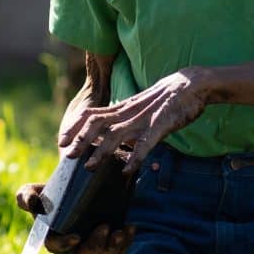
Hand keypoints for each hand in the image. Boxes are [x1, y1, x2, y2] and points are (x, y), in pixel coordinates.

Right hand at [14, 182, 135, 253]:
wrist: (77, 184)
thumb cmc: (53, 190)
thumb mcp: (35, 189)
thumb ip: (26, 196)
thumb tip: (31, 203)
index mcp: (54, 239)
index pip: (56, 249)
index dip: (65, 246)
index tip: (75, 237)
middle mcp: (74, 248)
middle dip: (93, 247)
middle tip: (102, 227)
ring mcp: (95, 246)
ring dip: (112, 247)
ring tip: (119, 231)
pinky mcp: (111, 241)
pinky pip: (120, 249)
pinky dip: (126, 241)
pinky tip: (129, 226)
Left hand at [60, 68, 210, 173]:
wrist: (192, 84)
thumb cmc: (167, 101)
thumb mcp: (140, 110)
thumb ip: (126, 122)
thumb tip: (112, 140)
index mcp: (123, 109)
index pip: (91, 114)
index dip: (74, 127)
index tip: (61, 141)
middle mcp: (128, 113)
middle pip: (96, 123)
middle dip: (80, 139)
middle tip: (68, 155)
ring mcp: (144, 118)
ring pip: (116, 133)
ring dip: (100, 151)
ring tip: (89, 166)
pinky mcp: (161, 124)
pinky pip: (145, 142)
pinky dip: (135, 156)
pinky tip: (128, 169)